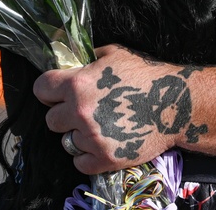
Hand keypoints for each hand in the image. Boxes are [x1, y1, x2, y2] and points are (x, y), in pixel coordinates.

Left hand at [32, 45, 207, 174]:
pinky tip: (103, 143)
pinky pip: (79, 162)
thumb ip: (87, 59)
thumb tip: (69, 62)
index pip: (40, 89)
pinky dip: (88, 156)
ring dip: (79, 135)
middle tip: (84, 111)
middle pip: (51, 119)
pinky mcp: (105, 158)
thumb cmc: (146, 74)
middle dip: (65, 115)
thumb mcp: (114, 53)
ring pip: (66, 142)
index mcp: (77, 83)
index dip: (50, 90)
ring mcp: (92, 138)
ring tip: (100, 127)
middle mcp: (79, 112)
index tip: (59, 93)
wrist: (175, 103)